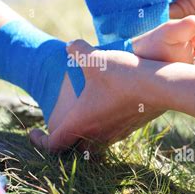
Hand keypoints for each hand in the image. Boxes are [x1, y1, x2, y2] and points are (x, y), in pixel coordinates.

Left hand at [29, 40, 164, 152]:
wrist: (160, 86)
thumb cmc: (122, 76)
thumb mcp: (94, 58)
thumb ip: (77, 50)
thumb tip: (70, 46)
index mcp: (80, 123)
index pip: (53, 144)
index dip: (39, 141)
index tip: (34, 132)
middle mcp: (96, 134)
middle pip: (73, 147)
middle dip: (63, 139)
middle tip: (59, 125)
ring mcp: (115, 133)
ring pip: (94, 141)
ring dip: (85, 132)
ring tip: (82, 114)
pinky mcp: (131, 128)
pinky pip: (111, 133)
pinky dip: (103, 125)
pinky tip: (107, 106)